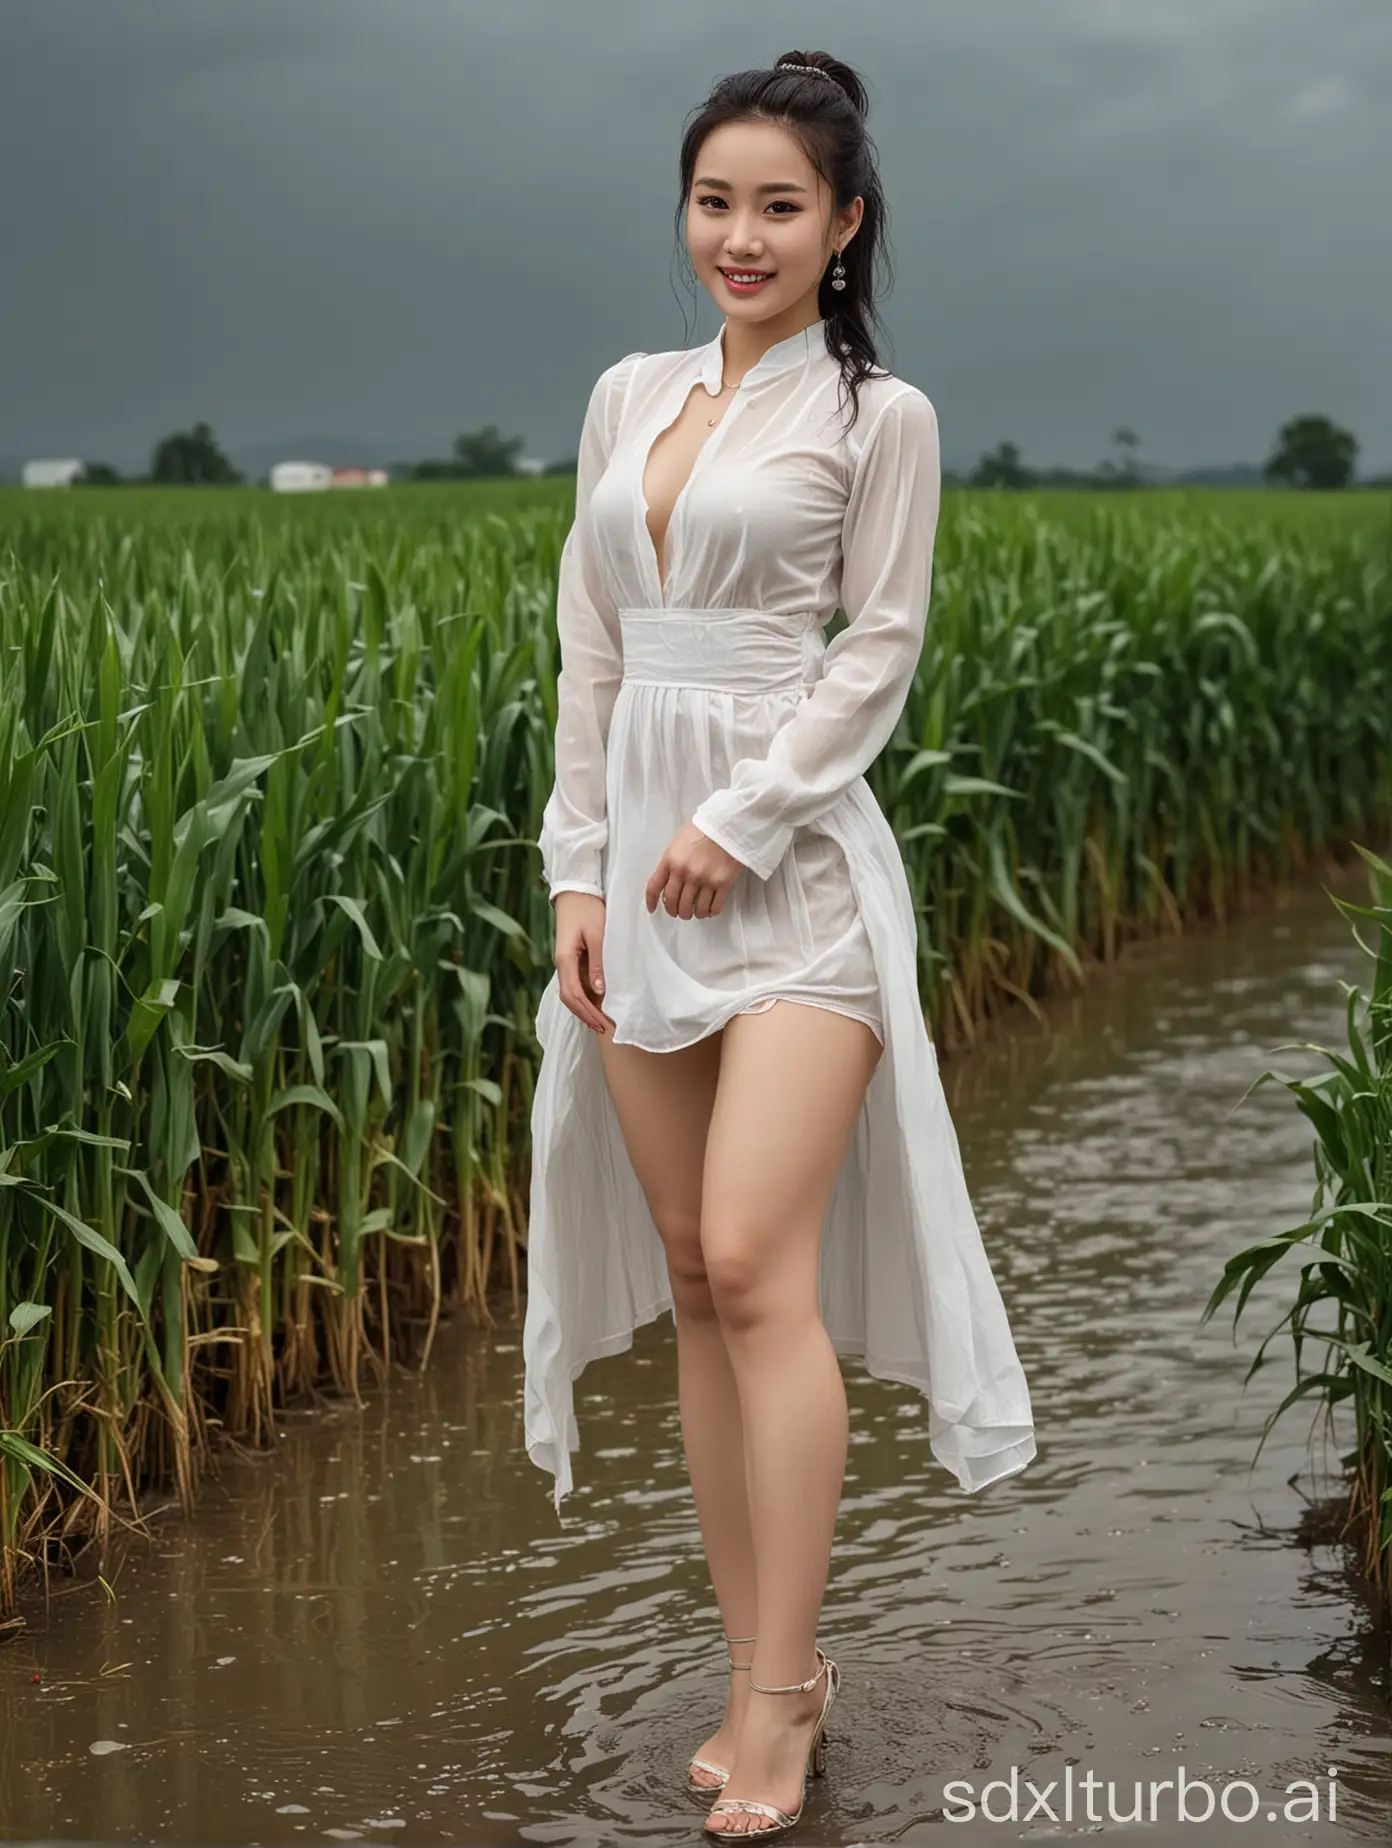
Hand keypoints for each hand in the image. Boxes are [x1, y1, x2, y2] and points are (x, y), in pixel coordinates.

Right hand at [552, 891, 614, 1033]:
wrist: (575, 892)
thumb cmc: (587, 909)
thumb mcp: (597, 934)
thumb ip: (598, 962)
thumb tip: (599, 990)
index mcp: (565, 959)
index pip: (574, 994)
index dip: (588, 1011)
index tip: (603, 1023)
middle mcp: (561, 964)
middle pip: (569, 998)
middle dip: (586, 1015)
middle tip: (604, 1029)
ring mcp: (564, 962)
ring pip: (570, 993)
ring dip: (584, 1009)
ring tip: (601, 1022)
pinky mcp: (570, 959)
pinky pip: (575, 984)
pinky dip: (584, 997)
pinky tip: (596, 1004)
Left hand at [645, 823, 743, 919]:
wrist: (728, 823)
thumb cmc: (703, 828)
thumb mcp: (678, 842)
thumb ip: (672, 861)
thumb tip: (670, 881)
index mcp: (671, 860)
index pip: (654, 886)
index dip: (652, 901)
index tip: (653, 910)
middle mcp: (684, 873)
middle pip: (674, 902)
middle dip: (675, 911)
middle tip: (679, 912)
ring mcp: (703, 880)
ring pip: (695, 909)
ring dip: (694, 914)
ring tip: (697, 912)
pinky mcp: (722, 884)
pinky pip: (714, 907)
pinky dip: (711, 912)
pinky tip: (711, 910)